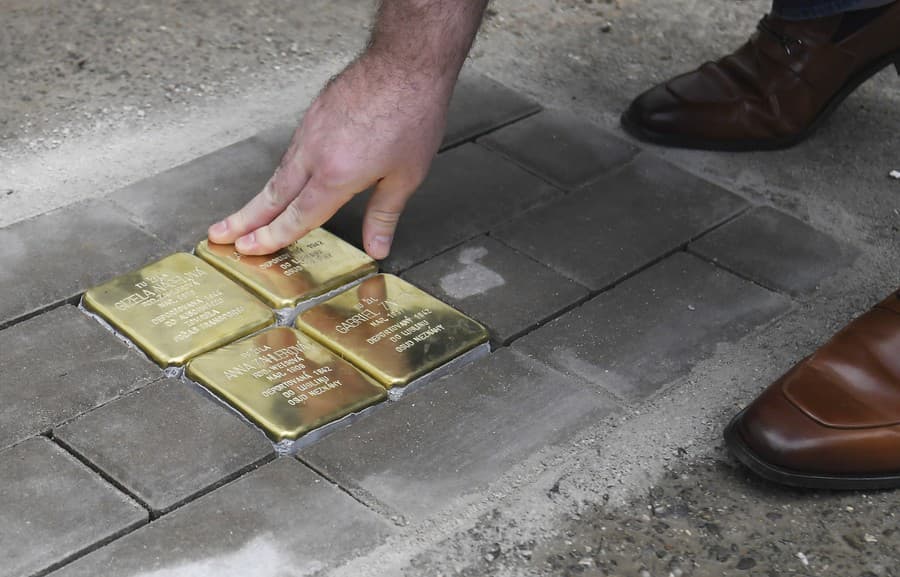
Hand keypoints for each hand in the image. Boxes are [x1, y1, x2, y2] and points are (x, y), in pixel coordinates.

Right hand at [207, 54, 452, 258]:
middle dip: (245, 219)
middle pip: (273, 195)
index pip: (297, 216)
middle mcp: (314, 154)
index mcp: (336, 175)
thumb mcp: (406, 176)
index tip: (250, 249)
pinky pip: (292, 150)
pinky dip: (281, 171)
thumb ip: (384, 214)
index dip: (272, 237)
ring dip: (260, 196)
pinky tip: (283, 179)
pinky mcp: (314, 113)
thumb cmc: (411, 115)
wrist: (405, 63)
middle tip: (219, 234)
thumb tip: (376, 247)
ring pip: (280, 172)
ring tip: (244, 215)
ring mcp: (311, 130)